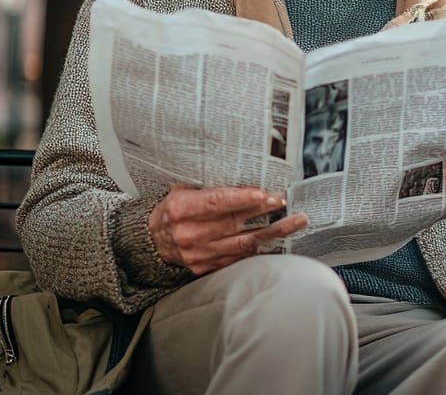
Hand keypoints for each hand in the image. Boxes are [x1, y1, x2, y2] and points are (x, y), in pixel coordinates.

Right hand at [148, 186, 308, 275]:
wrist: (150, 242)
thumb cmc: (171, 212)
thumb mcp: (181, 191)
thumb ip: (208, 186)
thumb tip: (243, 176)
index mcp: (181, 209)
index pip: (216, 203)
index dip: (242, 199)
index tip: (264, 194)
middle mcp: (190, 233)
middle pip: (234, 222)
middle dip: (264, 211)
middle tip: (285, 202)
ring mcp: (199, 254)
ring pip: (244, 243)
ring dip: (273, 232)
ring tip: (295, 221)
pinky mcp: (207, 267)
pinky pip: (239, 257)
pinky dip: (260, 247)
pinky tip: (278, 239)